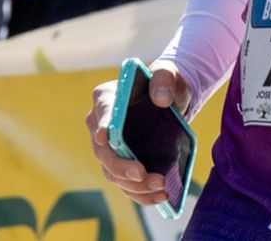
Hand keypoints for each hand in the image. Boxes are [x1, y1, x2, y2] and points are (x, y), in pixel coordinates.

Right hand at [86, 62, 190, 205]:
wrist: (170, 102)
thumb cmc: (165, 84)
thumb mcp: (168, 74)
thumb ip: (164, 78)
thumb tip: (161, 98)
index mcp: (106, 98)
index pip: (102, 112)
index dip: (102, 125)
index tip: (104, 136)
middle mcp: (100, 126)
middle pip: (103, 151)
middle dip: (121, 166)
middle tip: (141, 174)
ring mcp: (109, 149)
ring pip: (113, 173)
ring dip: (135, 185)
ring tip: (160, 187)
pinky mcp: (121, 165)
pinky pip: (125, 185)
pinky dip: (141, 194)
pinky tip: (160, 197)